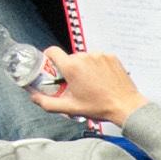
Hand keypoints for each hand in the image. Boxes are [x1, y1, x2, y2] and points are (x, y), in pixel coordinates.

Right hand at [31, 49, 145, 125]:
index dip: (48, 58)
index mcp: (72, 67)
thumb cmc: (101, 107)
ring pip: (84, 58)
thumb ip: (47, 102)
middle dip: (69, 70)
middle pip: (69, 58)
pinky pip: (97, 58)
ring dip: (84, 68)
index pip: (52, 51)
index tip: (50, 66)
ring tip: (91, 84)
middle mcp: (84, 57)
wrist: (126, 106)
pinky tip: (101, 80)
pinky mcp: (110, 56)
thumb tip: (34, 96)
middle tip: (75, 84)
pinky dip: (97, 67)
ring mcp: (98, 55)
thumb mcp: (70, 108)